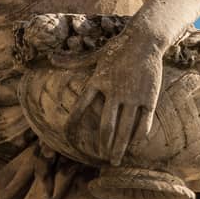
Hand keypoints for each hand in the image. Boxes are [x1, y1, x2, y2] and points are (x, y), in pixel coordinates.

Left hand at [68, 30, 164, 165]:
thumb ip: (73, 60)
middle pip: (107, 127)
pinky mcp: (149, 97)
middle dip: (104, 146)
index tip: (68, 138)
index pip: (80, 108)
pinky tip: (135, 144)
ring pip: (125, 128)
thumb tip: (50, 58)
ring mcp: (133, 96)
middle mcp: (115, 91)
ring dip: (120, 147)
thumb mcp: (95, 55)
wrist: (145, 39)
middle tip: (103, 159)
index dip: (73, 124)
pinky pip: (144, 122)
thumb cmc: (118, 48)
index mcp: (97, 81)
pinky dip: (139, 135)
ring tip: (116, 159)